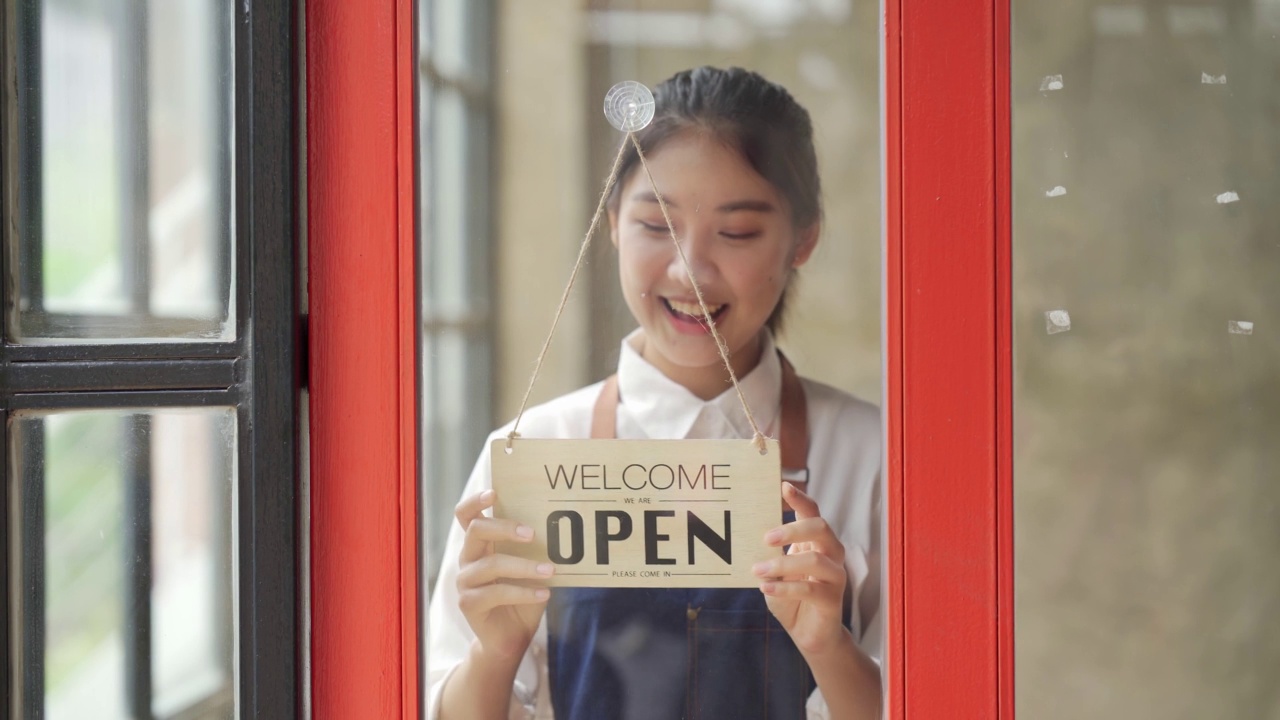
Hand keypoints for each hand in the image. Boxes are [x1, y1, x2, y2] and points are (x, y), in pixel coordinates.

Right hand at [454, 489, 552, 660]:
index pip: (466, 515)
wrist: (511, 638)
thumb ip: (533, 549)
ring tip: (550, 570)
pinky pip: (496, 592)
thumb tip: (559, 525)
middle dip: (505, 527)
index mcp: (480, 544)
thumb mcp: (530, 568)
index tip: (494, 493)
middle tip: (532, 533)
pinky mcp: (469, 604)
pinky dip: (524, 592)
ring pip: (491, 563)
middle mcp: (468, 558)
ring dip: (524, 566)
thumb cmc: (523, 596)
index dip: (475, 501)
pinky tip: (544, 593)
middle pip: (476, 530)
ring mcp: (465, 581)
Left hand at [754, 482, 850, 655]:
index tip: (783, 486)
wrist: (808, 634)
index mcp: (815, 541)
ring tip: (758, 570)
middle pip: (820, 528)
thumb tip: (743, 536)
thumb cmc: (790, 597)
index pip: (812, 512)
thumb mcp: (774, 571)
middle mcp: (830, 553)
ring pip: (816, 560)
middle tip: (766, 538)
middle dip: (793, 529)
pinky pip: (812, 589)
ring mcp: (835, 576)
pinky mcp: (833, 599)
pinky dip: (786, 588)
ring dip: (783, 564)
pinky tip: (766, 587)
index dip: (800, 499)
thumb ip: (768, 555)